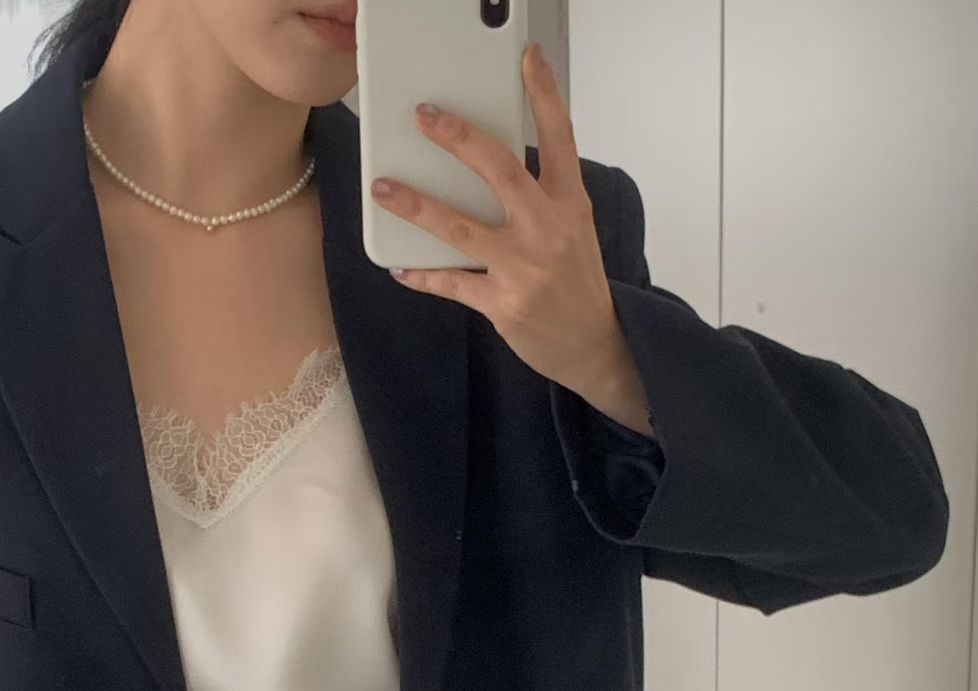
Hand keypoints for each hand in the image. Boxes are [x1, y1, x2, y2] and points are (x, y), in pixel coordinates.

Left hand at [369, 41, 653, 435]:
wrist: (592, 345)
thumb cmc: (576, 283)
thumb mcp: (573, 229)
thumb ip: (541, 196)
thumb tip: (486, 169)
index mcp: (570, 203)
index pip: (560, 137)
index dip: (544, 94)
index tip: (528, 58)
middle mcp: (548, 230)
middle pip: (501, 171)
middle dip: (459, 139)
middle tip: (425, 116)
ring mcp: (524, 269)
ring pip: (461, 229)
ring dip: (417, 206)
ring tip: (385, 189)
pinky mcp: (503, 305)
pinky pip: (452, 283)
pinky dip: (423, 276)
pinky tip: (400, 268)